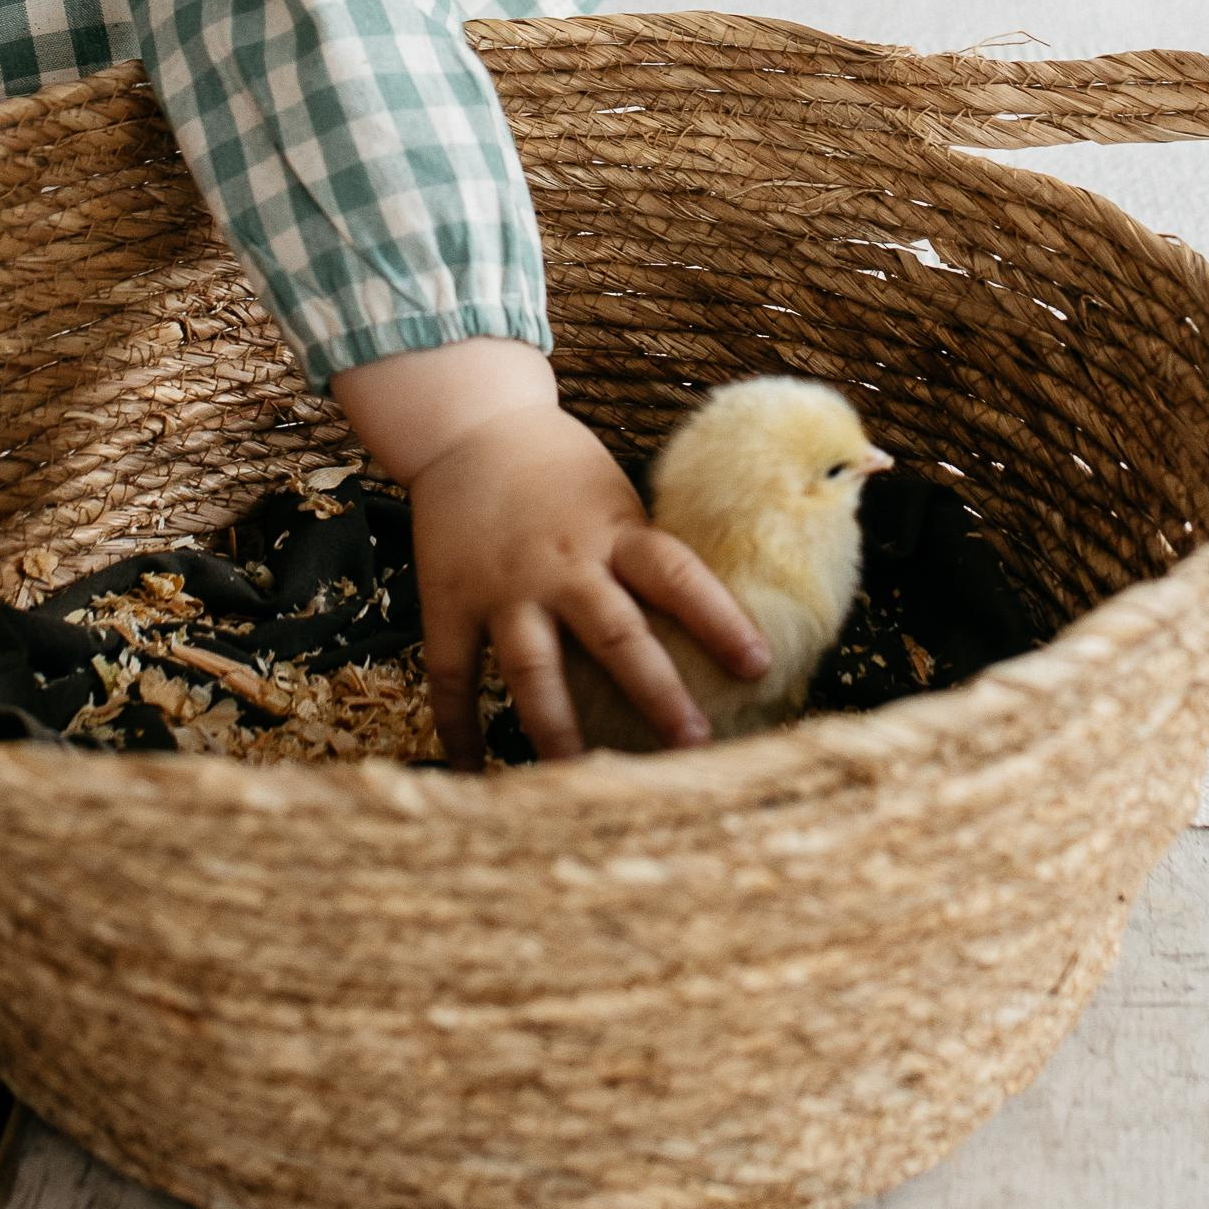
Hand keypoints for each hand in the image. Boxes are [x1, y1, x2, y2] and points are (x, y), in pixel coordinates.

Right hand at [332, 342, 769, 769]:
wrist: (468, 425)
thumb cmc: (557, 467)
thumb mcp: (614, 498)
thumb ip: (640, 557)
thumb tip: (703, 622)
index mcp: (613, 533)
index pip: (678, 576)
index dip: (720, 620)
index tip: (759, 666)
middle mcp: (562, 565)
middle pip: (614, 634)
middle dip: (655, 692)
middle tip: (692, 745)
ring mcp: (503, 589)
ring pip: (534, 668)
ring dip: (558, 730)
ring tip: (582, 784)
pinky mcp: (449, 603)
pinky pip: (453, 675)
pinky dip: (459, 727)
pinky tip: (475, 772)